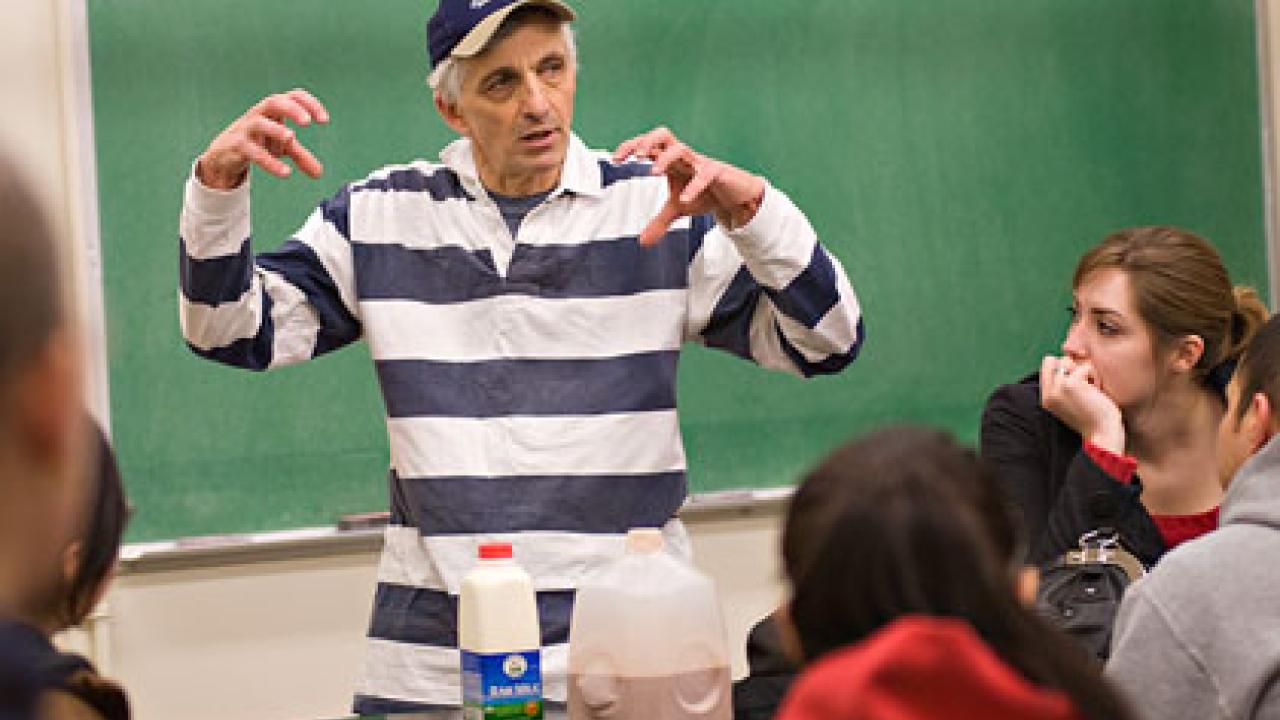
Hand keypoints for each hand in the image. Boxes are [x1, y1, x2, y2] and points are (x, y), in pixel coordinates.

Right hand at [196, 88, 329, 189]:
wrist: (224, 154)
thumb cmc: (257, 141)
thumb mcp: (282, 148)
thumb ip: (302, 157)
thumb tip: (319, 172)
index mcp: (274, 110)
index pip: (292, 96)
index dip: (309, 103)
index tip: (324, 120)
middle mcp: (260, 115)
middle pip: (274, 102)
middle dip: (292, 109)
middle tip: (307, 121)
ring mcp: (246, 129)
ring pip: (259, 123)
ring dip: (276, 129)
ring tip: (291, 137)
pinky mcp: (237, 145)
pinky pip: (252, 151)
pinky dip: (269, 161)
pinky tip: (284, 171)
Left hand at [612, 127, 764, 245]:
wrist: (736, 196)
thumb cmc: (706, 193)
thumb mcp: (678, 209)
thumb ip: (659, 222)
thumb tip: (643, 242)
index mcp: (672, 161)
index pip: (649, 145)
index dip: (631, 147)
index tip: (616, 159)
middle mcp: (684, 157)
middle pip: (663, 135)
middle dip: (647, 141)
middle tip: (636, 156)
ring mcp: (700, 163)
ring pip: (681, 148)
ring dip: (665, 157)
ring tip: (653, 172)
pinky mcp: (717, 172)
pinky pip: (705, 173)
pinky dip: (694, 185)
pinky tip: (685, 198)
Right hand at [1039, 355, 1124, 452]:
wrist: (1102, 435)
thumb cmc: (1094, 420)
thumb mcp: (1073, 403)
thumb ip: (1065, 385)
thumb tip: (1069, 358)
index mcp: (1046, 398)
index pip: (1047, 365)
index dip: (1064, 366)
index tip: (1079, 381)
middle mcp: (1048, 393)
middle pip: (1056, 360)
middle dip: (1073, 367)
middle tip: (1086, 385)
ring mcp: (1057, 388)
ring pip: (1069, 361)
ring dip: (1085, 371)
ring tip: (1092, 389)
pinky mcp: (1069, 384)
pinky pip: (1085, 367)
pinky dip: (1095, 376)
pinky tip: (1098, 392)